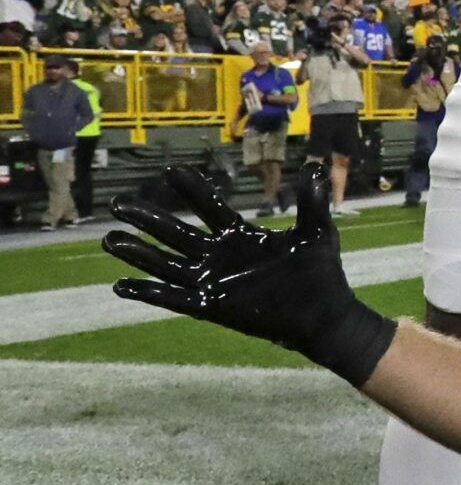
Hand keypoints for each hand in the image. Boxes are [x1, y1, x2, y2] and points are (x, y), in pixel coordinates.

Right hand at [102, 166, 394, 383]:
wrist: (326, 314)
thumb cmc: (321, 272)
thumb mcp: (318, 232)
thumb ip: (311, 204)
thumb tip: (312, 169)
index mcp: (240, 235)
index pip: (208, 207)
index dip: (191, 189)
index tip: (170, 170)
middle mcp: (220, 256)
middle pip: (175, 233)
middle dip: (147, 218)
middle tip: (117, 203)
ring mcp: (214, 281)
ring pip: (167, 264)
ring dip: (138, 253)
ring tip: (110, 239)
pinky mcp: (213, 307)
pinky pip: (174, 298)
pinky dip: (149, 292)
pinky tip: (122, 285)